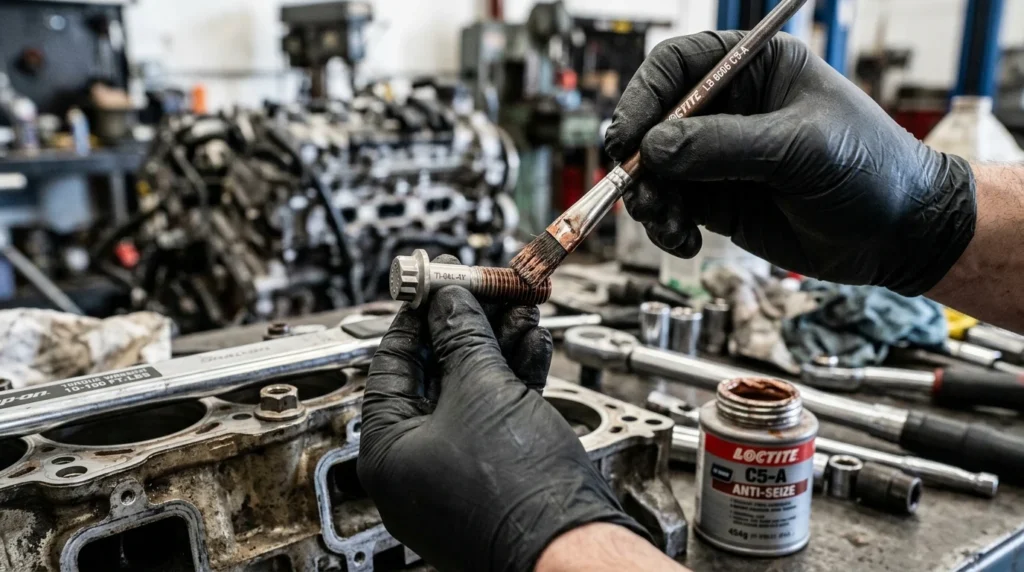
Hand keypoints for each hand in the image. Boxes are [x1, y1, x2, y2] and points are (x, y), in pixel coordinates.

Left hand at [358, 259, 646, 571]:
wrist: (573, 545)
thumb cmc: (516, 490)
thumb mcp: (483, 389)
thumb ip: (462, 336)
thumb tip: (448, 303)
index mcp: (388, 454)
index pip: (390, 368)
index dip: (416, 320)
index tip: (434, 289)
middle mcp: (415, 467)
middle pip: (436, 377)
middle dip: (468, 330)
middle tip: (483, 294)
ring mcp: (456, 475)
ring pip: (472, 393)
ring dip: (498, 348)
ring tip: (520, 313)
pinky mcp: (495, 476)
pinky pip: (496, 416)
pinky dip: (514, 380)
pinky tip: (534, 347)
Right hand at [605, 31, 975, 295]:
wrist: (899, 235)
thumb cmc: (871, 169)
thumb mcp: (800, 148)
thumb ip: (724, 146)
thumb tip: (655, 147)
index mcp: (753, 69)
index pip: (678, 66)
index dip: (644, 96)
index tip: (629, 137)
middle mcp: (729, 109)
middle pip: (654, 120)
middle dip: (639, 158)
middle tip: (638, 189)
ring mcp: (719, 157)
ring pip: (655, 171)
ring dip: (650, 199)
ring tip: (669, 224)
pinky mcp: (718, 200)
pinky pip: (671, 208)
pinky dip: (666, 227)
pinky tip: (685, 240)